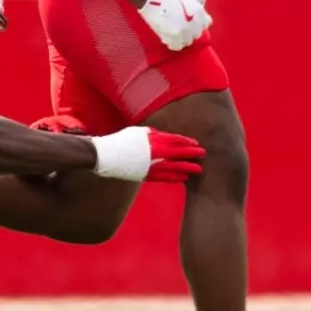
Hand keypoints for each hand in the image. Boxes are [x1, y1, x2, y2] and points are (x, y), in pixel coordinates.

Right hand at [90, 126, 204, 182]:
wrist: (107, 156)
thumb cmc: (121, 140)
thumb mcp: (139, 132)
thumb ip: (153, 134)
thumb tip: (164, 136)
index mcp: (155, 140)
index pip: (176, 140)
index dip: (187, 142)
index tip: (196, 144)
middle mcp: (156, 154)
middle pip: (179, 154)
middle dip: (192, 154)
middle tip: (203, 155)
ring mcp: (153, 166)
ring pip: (175, 168)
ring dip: (188, 168)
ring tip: (198, 169)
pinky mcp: (148, 175)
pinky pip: (166, 178)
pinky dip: (176, 178)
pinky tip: (184, 178)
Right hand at [138, 0, 211, 50]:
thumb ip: (194, 8)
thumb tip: (196, 16)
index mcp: (199, 11)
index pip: (206, 23)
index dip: (198, 23)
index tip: (191, 22)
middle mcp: (195, 23)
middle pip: (197, 34)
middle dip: (190, 31)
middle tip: (180, 27)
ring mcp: (185, 31)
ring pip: (188, 41)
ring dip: (182, 38)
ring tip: (173, 33)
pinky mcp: (173, 38)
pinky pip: (177, 46)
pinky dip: (173, 44)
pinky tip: (168, 38)